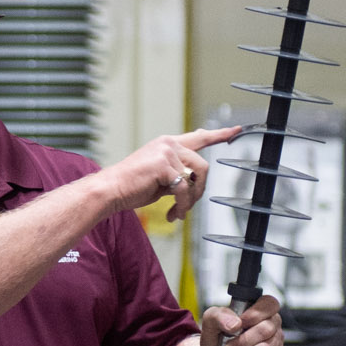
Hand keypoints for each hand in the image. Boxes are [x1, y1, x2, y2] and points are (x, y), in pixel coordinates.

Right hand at [99, 126, 242, 222]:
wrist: (110, 191)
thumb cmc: (131, 187)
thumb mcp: (160, 179)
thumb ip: (178, 175)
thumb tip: (193, 182)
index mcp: (167, 144)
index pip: (198, 137)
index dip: (219, 135)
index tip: (236, 131)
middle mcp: (169, 143)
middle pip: (203, 166)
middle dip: (199, 190)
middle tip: (187, 206)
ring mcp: (166, 152)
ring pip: (195, 178)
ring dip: (190, 200)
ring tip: (178, 211)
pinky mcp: (163, 165)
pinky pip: (183, 189)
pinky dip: (181, 206)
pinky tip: (171, 214)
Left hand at [200, 293, 282, 345]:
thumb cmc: (218, 336)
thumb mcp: (211, 321)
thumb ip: (219, 316)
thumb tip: (234, 324)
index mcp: (260, 309)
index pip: (269, 304)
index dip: (256, 314)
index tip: (240, 323)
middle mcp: (272, 325)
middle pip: (266, 330)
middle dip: (243, 342)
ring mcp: (275, 344)